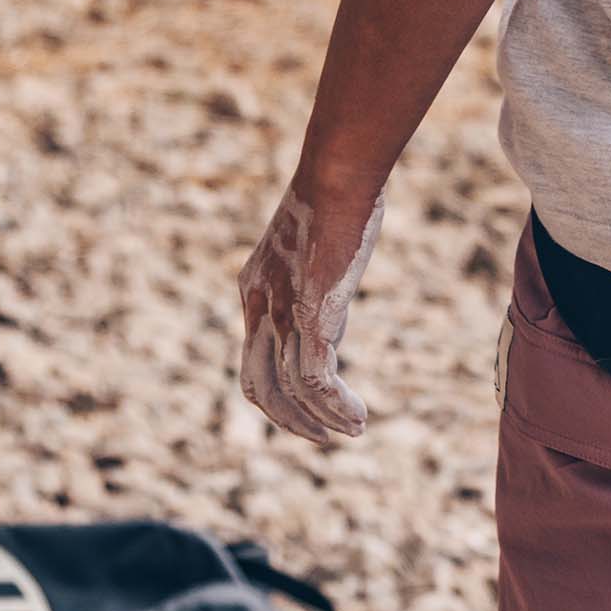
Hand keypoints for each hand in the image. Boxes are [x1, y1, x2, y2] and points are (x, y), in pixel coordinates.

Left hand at [238, 182, 384, 446]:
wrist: (337, 174)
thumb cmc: (337, 189)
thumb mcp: (315, 238)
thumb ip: (316, 275)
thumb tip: (332, 301)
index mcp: (252, 287)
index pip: (253, 357)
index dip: (277, 389)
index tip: (309, 402)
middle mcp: (258, 307)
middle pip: (259, 387)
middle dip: (290, 420)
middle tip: (323, 437)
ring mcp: (282, 315)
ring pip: (291, 392)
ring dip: (319, 422)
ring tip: (352, 432)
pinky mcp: (311, 319)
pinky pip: (317, 382)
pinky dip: (337, 408)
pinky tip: (358, 419)